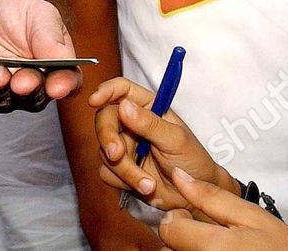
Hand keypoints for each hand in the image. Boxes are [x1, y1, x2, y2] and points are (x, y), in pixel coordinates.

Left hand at [0, 0, 81, 110]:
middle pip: (34, 97)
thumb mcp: (38, 12)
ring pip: (2, 100)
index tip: (57, 86)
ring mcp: (0, 89)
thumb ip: (50, 35)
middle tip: (22, 82)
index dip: (64, 86)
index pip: (67, 82)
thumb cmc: (17, 14)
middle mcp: (29, 84)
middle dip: (27, 89)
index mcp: (53, 66)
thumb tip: (62, 57)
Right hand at [91, 77, 227, 211]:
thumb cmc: (192, 161)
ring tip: (149, 183)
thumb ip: (150, 123)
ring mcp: (125, 146)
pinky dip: (123, 182)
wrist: (193, 198)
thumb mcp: (176, 140)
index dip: (107, 91)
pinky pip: (106, 172)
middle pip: (104, 119)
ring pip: (104, 151)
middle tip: (117, 155)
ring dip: (125, 170)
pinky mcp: (119, 169)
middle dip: (108, 138)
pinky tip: (144, 186)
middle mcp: (132, 124)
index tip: (95, 100)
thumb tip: (124, 106)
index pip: (122, 90)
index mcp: (148, 107)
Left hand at [158, 169, 287, 249]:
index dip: (178, 218)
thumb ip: (212, 197)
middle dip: (182, 237)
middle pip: (168, 249)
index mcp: (214, 246)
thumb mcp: (253, 217)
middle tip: (207, 234)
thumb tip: (179, 175)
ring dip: (186, 250)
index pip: (168, 229)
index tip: (193, 217)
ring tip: (214, 246)